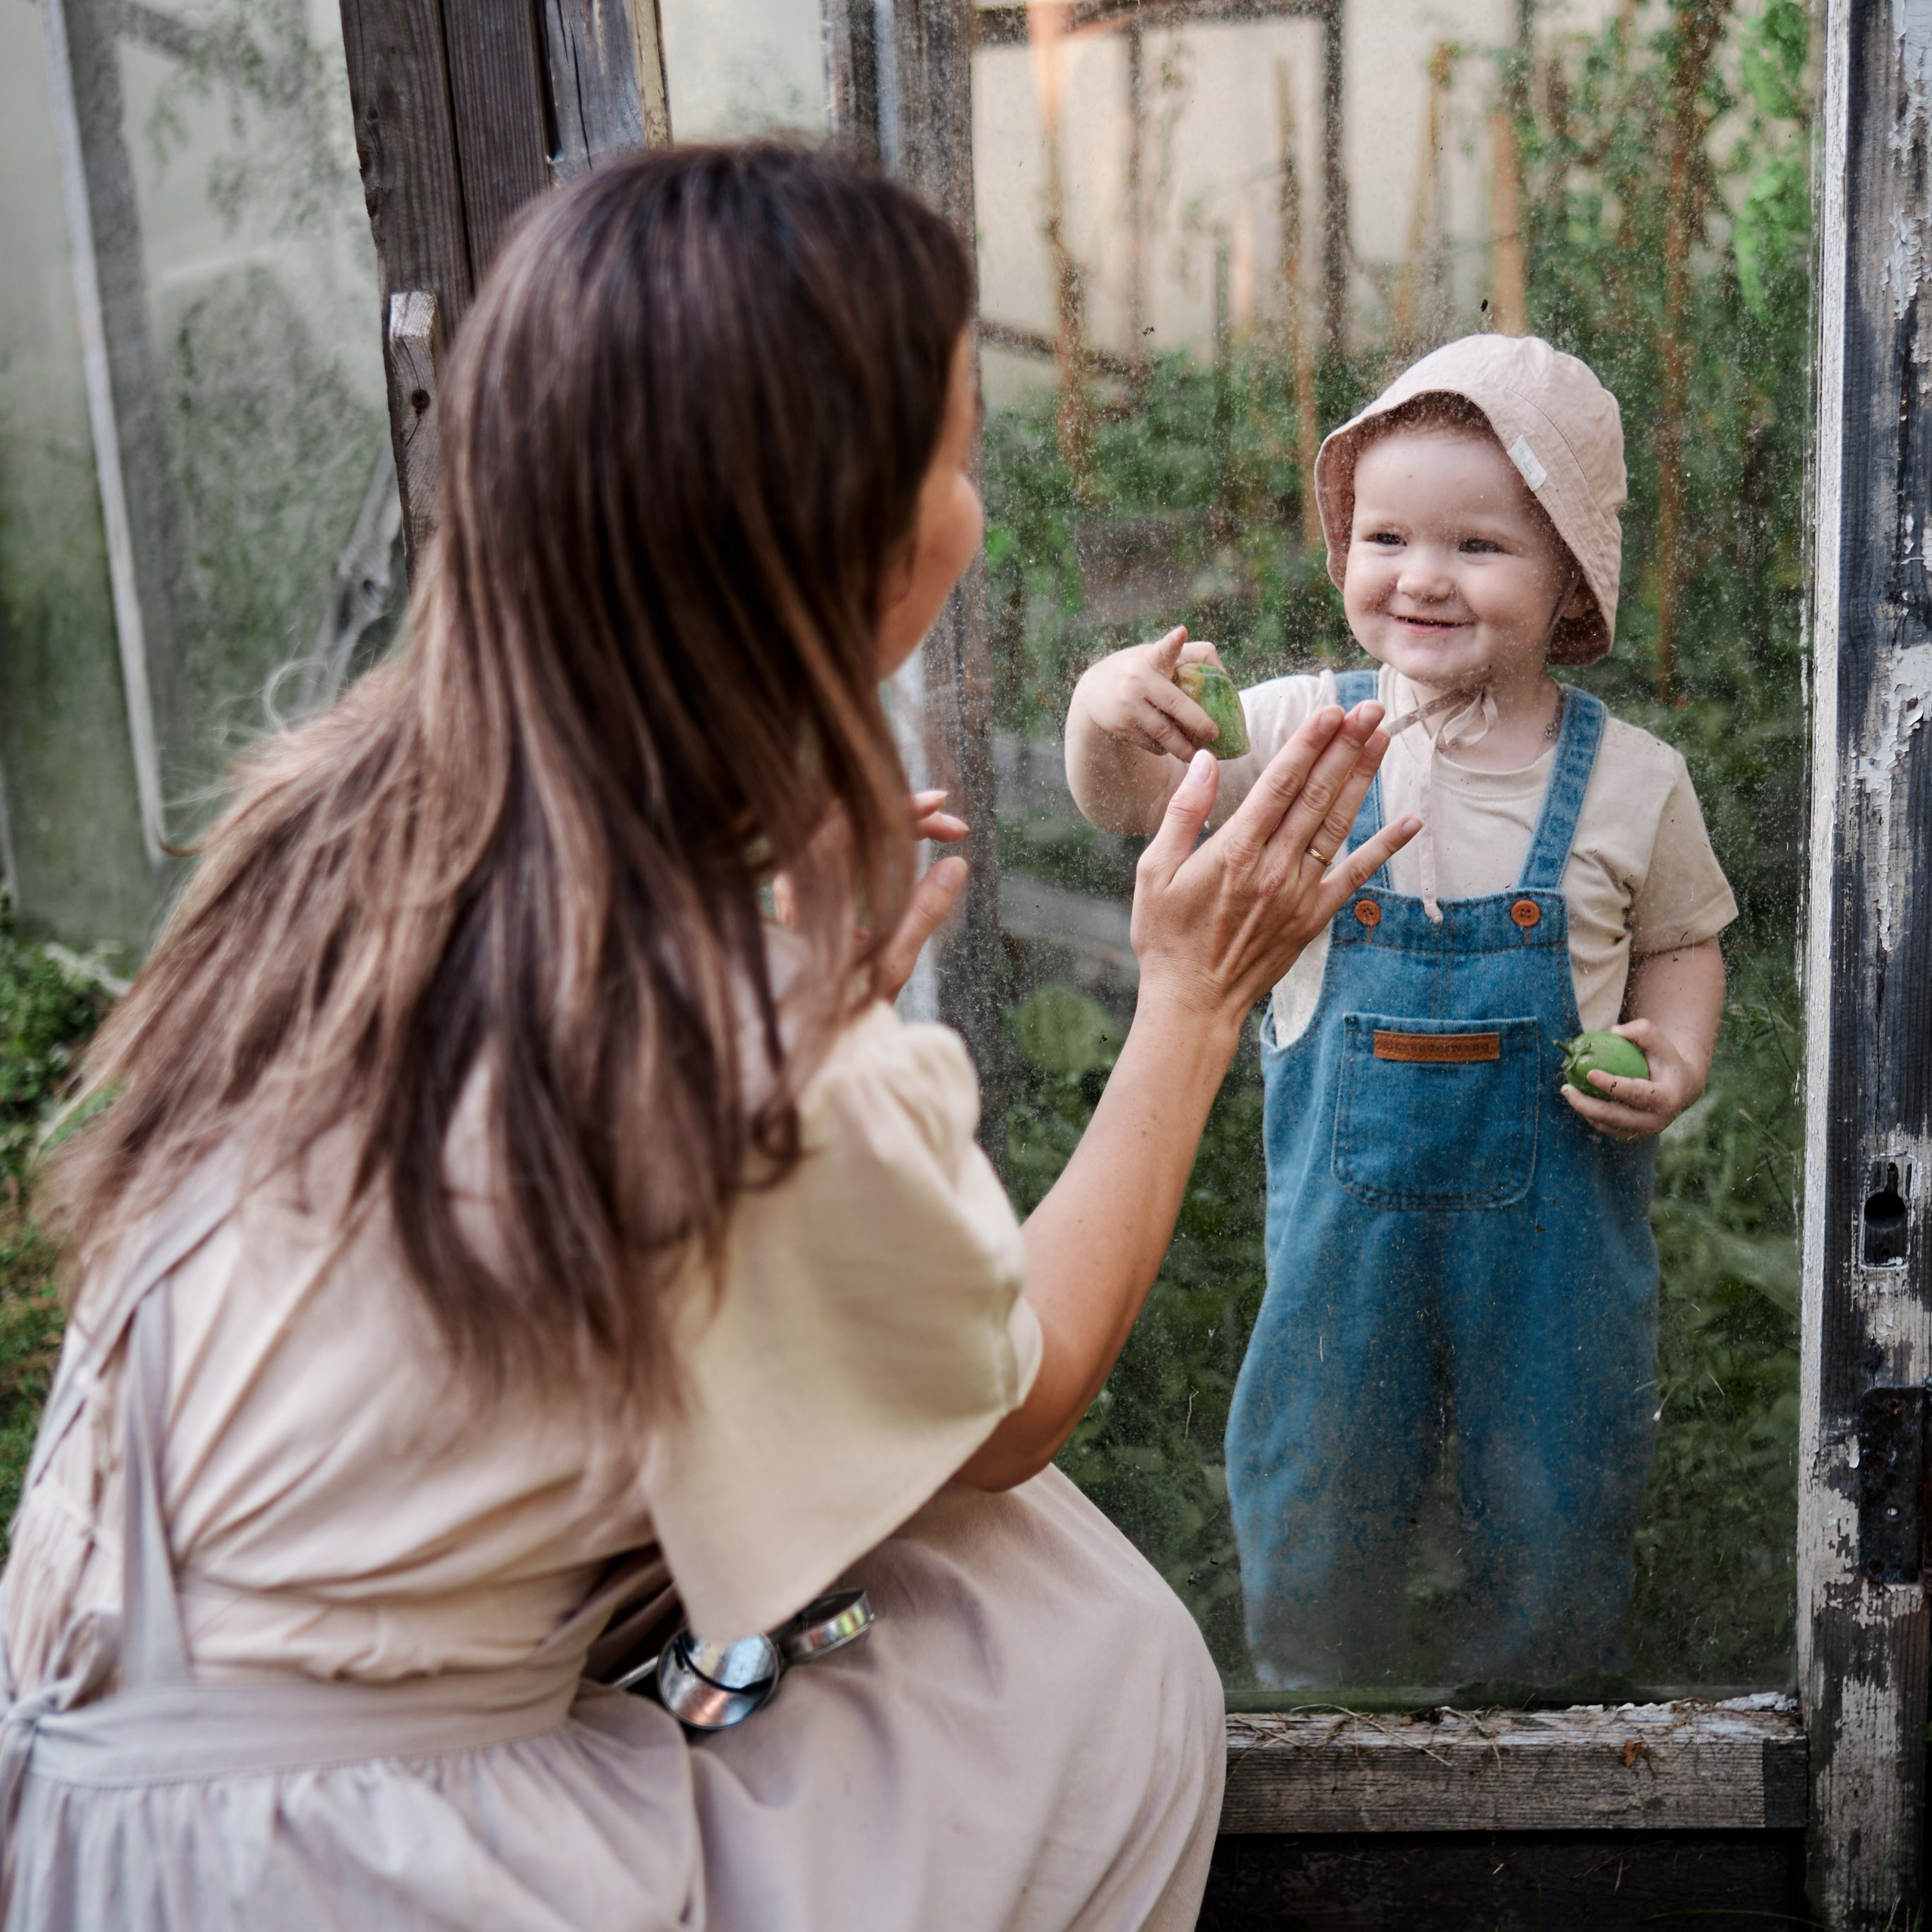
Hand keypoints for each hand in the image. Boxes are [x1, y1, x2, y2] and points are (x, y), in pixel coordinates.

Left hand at [774, 792, 970, 1004]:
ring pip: (847, 831)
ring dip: (895, 825)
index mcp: (807, 890)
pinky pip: (842, 848)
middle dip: (907, 815)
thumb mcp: (889, 966)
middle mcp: (796, 880)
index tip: (942, 806)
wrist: (802, 1041)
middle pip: (851, 820)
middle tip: (953, 825)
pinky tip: (911, 842)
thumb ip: (923, 913)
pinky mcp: (809, 892)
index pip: (851, 823)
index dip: (901, 808)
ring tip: (940, 829)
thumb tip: (956, 865)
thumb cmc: (838, 1011)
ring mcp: (800, 884)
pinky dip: (879, 841)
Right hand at [1076, 627, 1230, 761]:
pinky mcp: (1122, 727)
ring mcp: (1129, 705)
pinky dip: (1166, 748)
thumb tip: (1225, 677)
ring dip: (1184, 747)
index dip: (1172, 642)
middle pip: (1175, 704)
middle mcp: (1138, 680)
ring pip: (1164, 732)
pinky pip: (1152, 744)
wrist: (1093, 692)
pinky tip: (1172, 747)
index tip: (1180, 633)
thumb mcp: (1157, 655)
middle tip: (1214, 735)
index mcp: (1150, 658)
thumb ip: (1192, 657)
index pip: (1162, 649)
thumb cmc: (1140, 671)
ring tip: (1199, 754)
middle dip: (1198, 721)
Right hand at [1130, 702, 1420, 1028]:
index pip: (1279, 785)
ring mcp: (1298, 893)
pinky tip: (1410, 820)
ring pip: (1338, 825)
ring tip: (1383, 739)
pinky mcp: (1313, 917)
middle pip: (1316, 795)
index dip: (1308, 744)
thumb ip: (1183, 813)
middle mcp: (1273, 868)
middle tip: (1370, 709)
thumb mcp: (1154, 871)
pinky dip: (1384, 847)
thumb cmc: (1166, 936)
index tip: (1330, 711)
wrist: (1194, 1001)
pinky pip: (1354, 875)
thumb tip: (1206, 761)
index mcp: (1233, 851)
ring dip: (1363, 779)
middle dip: (1345, 748)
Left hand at [1559, 1017, 1703, 1142]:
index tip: (1589, 1073)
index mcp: (1667, 1099)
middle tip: (1566, 1088)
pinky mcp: (1633, 1135)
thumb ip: (1643, 1031)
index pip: (1636, 1093)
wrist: (1679, 1089)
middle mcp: (1657, 1121)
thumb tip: (1614, 1031)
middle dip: (1587, 1105)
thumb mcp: (1661, 1043)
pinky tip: (1578, 1098)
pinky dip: (1591, 1114)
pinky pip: (1607, 1127)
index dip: (1611, 1085)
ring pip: (1608, 1125)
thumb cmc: (1665, 1060)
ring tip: (1568, 1091)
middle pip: (1616, 1117)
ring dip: (1584, 1110)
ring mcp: (1644, 1131)